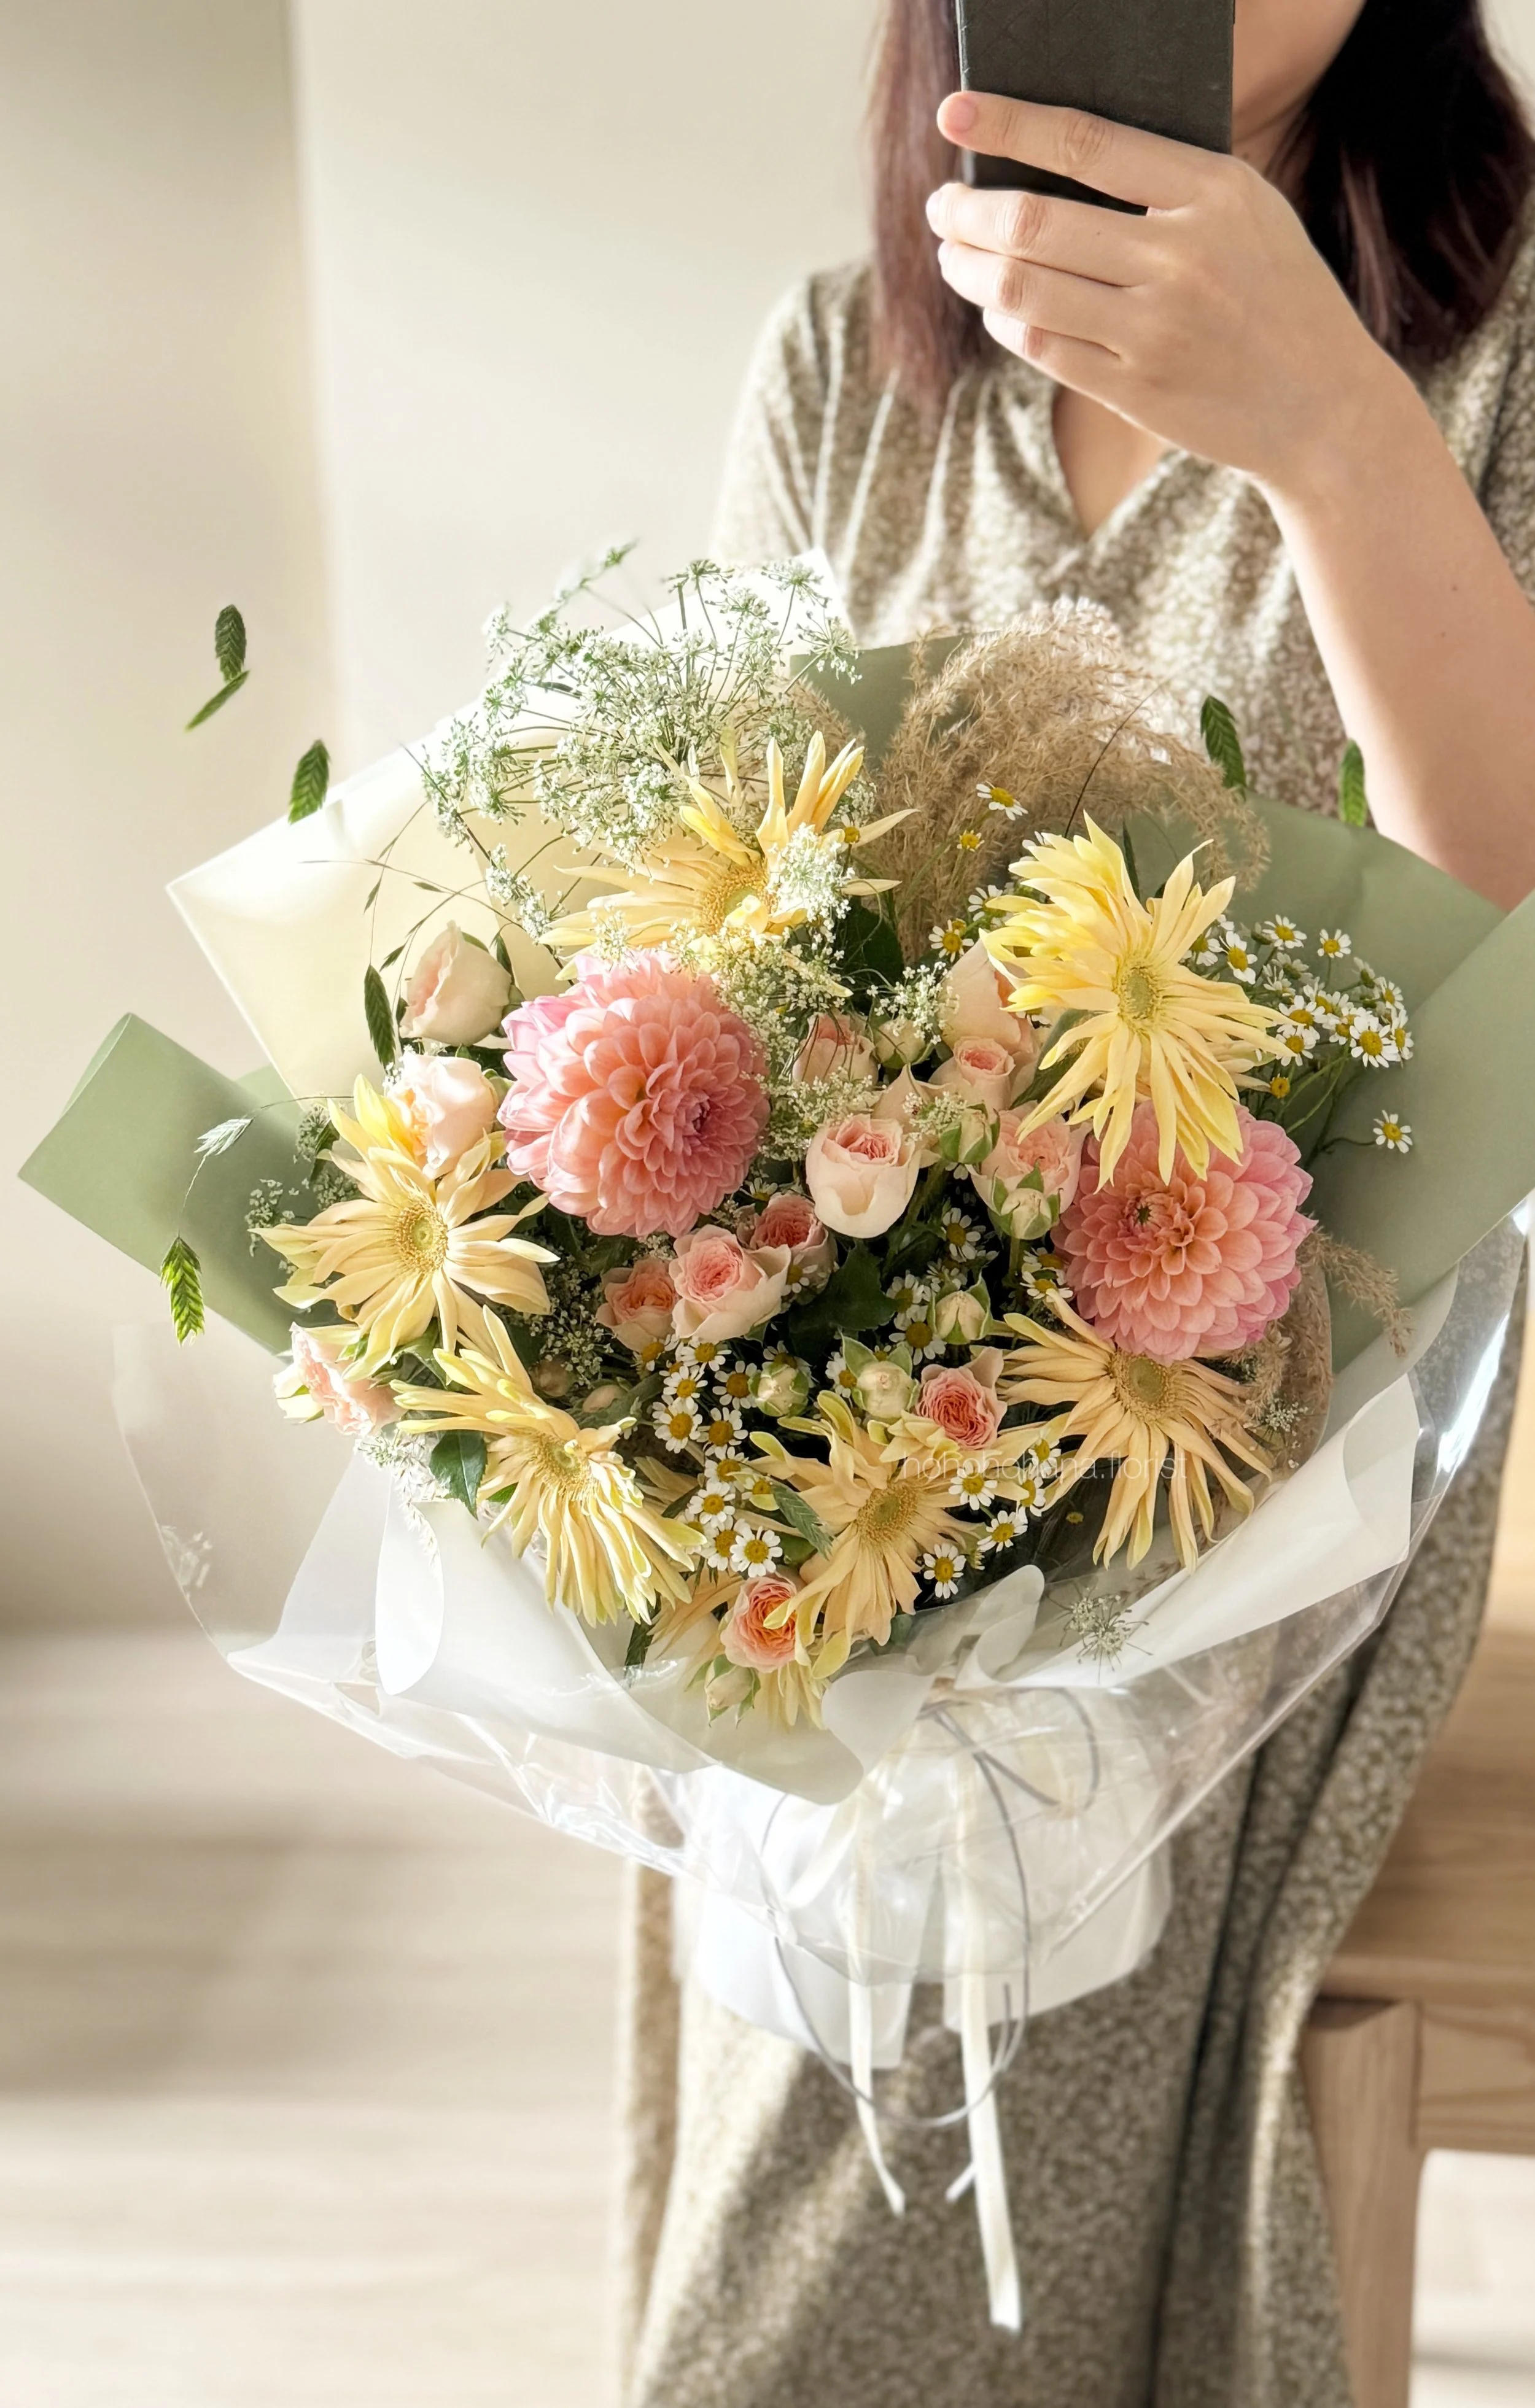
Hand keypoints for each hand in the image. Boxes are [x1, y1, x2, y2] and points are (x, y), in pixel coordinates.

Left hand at [927, 90, 1401, 497]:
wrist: (1324, 407)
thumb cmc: (1275, 295)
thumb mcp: (1248, 213)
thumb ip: (1169, 181)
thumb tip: (1054, 155)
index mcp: (1212, 192)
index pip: (1085, 143)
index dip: (1009, 123)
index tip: (954, 114)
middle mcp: (1181, 258)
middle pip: (1034, 222)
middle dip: (967, 212)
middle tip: (942, 207)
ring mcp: (1156, 329)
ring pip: (1022, 288)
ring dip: (969, 269)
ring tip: (953, 257)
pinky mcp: (1135, 389)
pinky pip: (1040, 346)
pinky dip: (1004, 321)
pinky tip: (997, 308)